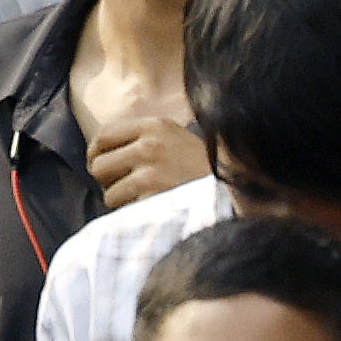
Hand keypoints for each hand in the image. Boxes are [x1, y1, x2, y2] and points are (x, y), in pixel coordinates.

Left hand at [83, 119, 207, 206]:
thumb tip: (102, 150)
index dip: (97, 154)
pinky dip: (134, 214)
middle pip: (99, 165)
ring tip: (147, 201)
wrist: (242, 195)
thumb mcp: (179, 141)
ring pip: (109, 192)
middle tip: (127, 188)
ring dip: (123, 201)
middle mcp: (149, 145)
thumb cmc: (207, 172)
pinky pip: (125, 210)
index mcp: (154, 126)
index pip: (103, 136)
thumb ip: (146, 139)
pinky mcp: (154, 199)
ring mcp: (151, 173)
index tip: (104, 166)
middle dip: (109, 180)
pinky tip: (155, 211)